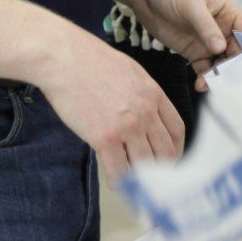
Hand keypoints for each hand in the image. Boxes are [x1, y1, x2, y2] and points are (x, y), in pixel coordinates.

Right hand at [34, 30, 185, 183]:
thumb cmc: (90, 60)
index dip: (176, 149)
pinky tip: (115, 182)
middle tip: (154, 177)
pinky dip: (119, 181)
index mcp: (154, 94)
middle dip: (162, 169)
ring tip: (133, 182)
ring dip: (141, 178)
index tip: (168, 159)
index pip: (177, 130)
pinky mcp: (105, 138)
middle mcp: (146, 112)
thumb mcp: (129, 71)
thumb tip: (146, 114)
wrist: (63, 58)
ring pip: (146, 165)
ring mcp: (127, 126)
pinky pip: (119, 170)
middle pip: (166, 152)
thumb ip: (143, 94)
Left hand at [116, 0, 241, 89]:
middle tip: (238, 86)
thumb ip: (206, 26)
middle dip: (239, 69)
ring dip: (223, 77)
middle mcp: (222, 29)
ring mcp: (207, 42)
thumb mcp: (191, 3)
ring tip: (218, 88)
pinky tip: (202, 85)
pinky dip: (206, 79)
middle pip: (238, 53)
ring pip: (222, 64)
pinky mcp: (193, 52)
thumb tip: (220, 47)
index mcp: (228, 13)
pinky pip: (204, 69)